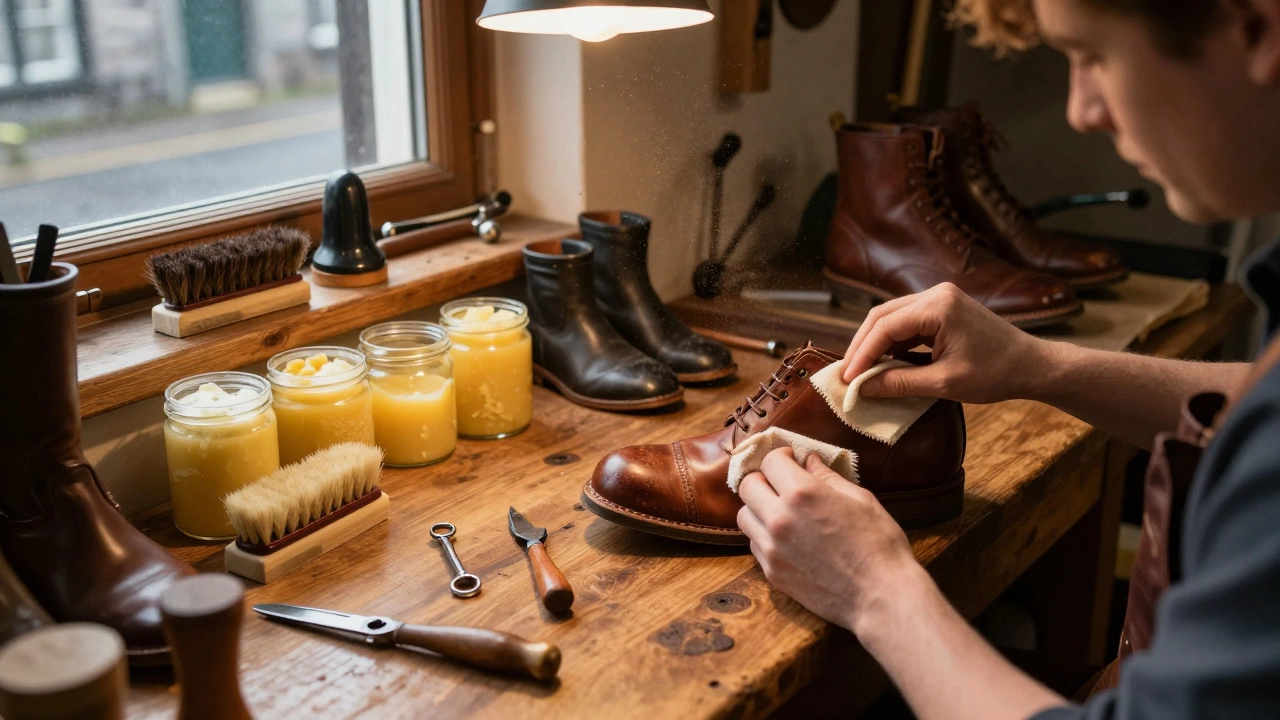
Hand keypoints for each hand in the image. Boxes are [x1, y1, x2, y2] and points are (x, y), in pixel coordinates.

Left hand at [737, 448, 923, 633]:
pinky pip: (754, 544)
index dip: (781, 456)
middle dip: (763, 478)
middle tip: (781, 483)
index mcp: (802, 493)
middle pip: (747, 486)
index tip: (791, 460)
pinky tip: (786, 538)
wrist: (880, 596)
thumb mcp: (860, 499)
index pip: (770, 461)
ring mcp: (772, 548)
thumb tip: (808, 460)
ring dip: (758, 507)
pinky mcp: (772, 572)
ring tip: (780, 511)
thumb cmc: (879, 544)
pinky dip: (764, 535)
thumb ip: (828, 477)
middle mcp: (779, 518)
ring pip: (744, 515)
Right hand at [840, 283, 1046, 403]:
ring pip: (891, 318)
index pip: (885, 327)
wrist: (1032, 365)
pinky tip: (883, 364)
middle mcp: (936, 294)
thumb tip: (861, 389)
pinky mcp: (942, 309)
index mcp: (939, 306)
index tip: (846, 379)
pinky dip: (892, 344)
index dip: (861, 354)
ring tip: (860, 372)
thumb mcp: (944, 384)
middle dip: (862, 346)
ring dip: (874, 345)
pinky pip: (907, 323)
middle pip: (882, 316)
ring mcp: (939, 299)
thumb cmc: (996, 374)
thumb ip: (899, 384)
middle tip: (846, 375)